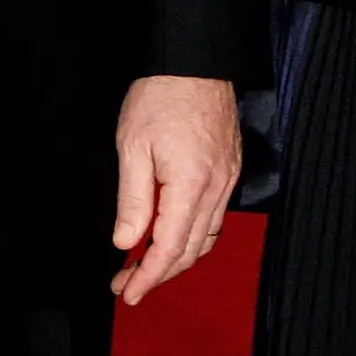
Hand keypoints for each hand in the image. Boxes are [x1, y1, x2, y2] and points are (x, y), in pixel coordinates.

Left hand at [110, 74, 241, 304]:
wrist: (195, 61)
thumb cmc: (160, 97)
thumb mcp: (132, 147)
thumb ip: (132, 200)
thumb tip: (126, 241)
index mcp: (191, 184)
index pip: (169, 248)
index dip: (147, 276)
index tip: (126, 293)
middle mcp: (217, 187)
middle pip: (190, 250)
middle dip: (158, 274)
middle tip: (126, 283)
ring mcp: (228, 179)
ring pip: (206, 237)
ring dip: (177, 258)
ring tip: (146, 265)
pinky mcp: (230, 169)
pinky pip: (215, 216)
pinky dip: (193, 236)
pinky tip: (173, 234)